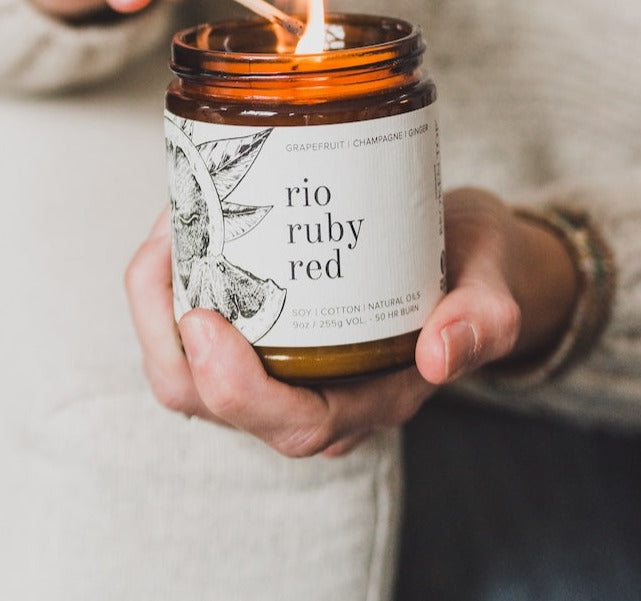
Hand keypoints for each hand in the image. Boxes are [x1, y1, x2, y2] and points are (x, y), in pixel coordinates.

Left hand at [124, 188, 578, 457]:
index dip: (236, 386)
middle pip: (210, 402)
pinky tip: (179, 225)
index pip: (290, 423)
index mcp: (367, 401)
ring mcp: (274, 367)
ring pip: (183, 369)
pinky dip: (166, 283)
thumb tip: (439, 355)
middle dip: (168, 336)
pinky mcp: (252, 333)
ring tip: (171, 225)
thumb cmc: (471, 273)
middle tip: (167, 249)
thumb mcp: (491, 286)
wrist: (459, 253)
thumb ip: (482, 321)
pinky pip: (186, 329)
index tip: (207, 318)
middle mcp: (309, 396)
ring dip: (155, 302)